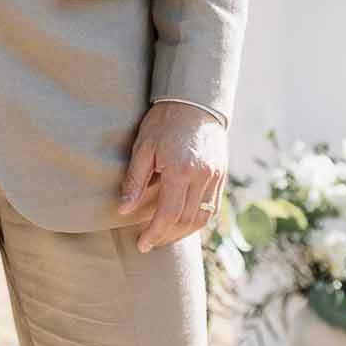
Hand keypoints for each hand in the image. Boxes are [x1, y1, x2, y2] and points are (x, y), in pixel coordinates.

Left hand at [117, 102, 225, 253]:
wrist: (195, 101)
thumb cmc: (164, 121)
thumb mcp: (143, 146)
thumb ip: (135, 180)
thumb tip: (124, 209)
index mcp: (180, 169)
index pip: (168, 214)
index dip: (154, 233)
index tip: (142, 244)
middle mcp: (201, 177)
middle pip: (186, 220)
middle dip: (166, 236)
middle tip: (149, 243)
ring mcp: (215, 177)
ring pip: (202, 218)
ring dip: (183, 233)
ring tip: (164, 236)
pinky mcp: (221, 176)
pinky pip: (212, 208)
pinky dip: (197, 220)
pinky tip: (182, 223)